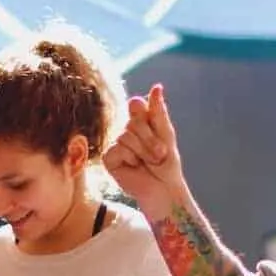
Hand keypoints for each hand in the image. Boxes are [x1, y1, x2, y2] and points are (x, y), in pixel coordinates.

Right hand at [102, 84, 185, 217]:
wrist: (163, 189)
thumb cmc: (167, 164)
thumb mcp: (166, 134)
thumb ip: (158, 111)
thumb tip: (157, 86)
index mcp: (139, 122)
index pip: (136, 104)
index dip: (147, 117)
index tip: (160, 132)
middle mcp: (125, 131)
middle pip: (133, 121)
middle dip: (150, 139)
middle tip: (159, 153)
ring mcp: (115, 144)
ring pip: (126, 135)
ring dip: (144, 151)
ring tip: (149, 162)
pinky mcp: (108, 158)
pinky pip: (117, 148)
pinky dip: (130, 158)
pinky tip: (134, 167)